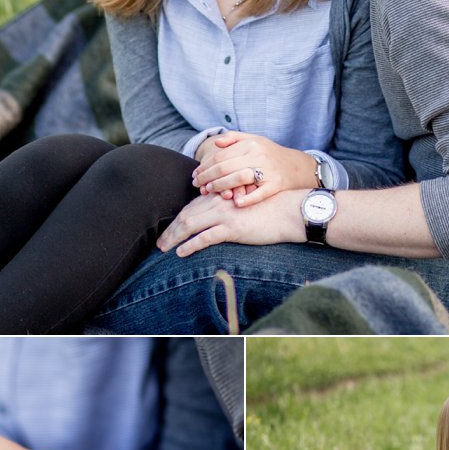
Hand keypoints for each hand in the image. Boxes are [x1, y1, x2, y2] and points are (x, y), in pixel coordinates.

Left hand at [156, 189, 304, 256]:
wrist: (288, 211)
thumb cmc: (270, 209)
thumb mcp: (246, 204)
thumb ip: (230, 208)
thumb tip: (218, 221)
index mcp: (222, 196)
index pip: (192, 207)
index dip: (177, 219)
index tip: (168, 231)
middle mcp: (219, 203)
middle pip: (186, 215)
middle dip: (170, 230)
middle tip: (159, 243)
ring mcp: (225, 215)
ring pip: (191, 225)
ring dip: (174, 237)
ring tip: (164, 249)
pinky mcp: (233, 228)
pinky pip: (206, 237)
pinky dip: (191, 245)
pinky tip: (181, 253)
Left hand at [191, 132, 315, 206]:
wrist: (297, 167)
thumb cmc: (271, 154)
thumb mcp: (254, 140)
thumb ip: (234, 139)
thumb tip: (216, 143)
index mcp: (251, 144)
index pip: (221, 156)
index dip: (205, 166)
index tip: (195, 174)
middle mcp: (259, 155)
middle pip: (226, 167)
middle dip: (208, 177)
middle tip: (197, 185)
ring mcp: (268, 170)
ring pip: (239, 178)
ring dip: (221, 186)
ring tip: (209, 191)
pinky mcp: (276, 185)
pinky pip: (260, 192)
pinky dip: (248, 198)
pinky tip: (236, 203)